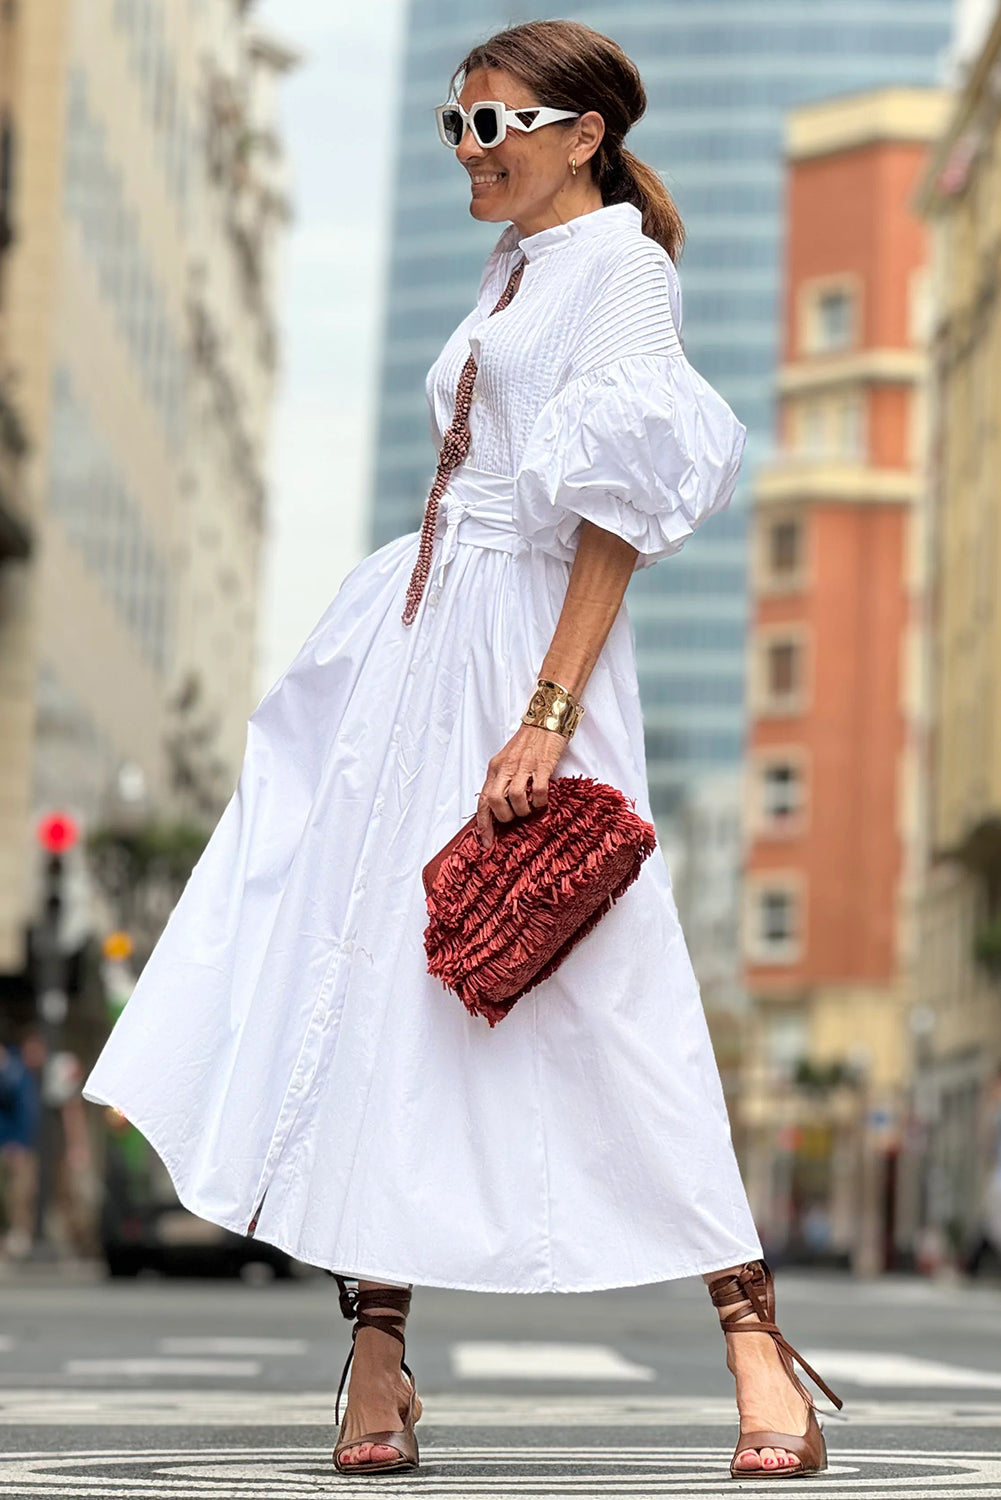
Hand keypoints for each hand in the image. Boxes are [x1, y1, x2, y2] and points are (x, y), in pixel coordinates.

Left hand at [476, 724, 566, 848]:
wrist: (546, 719)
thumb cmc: (528, 742)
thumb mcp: (508, 760)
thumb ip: (503, 781)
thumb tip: (501, 808)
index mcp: (495, 768)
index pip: (483, 800)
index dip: (484, 825)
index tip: (487, 843)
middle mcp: (505, 768)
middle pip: (495, 801)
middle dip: (506, 817)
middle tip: (516, 817)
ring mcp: (523, 766)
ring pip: (515, 798)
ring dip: (524, 810)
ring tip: (530, 808)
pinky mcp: (542, 765)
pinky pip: (538, 790)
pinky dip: (540, 801)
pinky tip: (542, 799)